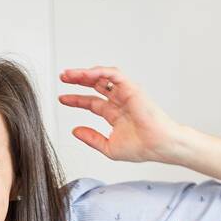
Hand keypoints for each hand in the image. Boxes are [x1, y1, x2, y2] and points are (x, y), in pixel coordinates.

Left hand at [58, 66, 186, 164]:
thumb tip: (75, 131)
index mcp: (115, 114)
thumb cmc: (141, 148)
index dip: (76, 100)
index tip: (62, 98)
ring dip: (85, 73)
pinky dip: (99, 72)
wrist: (157, 145)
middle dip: (78, 80)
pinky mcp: (131, 88)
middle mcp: (120, 101)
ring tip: (70, 74)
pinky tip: (86, 74)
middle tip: (63, 78)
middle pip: (95, 85)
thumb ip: (91, 138)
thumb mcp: (108, 147)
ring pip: (102, 77)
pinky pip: (113, 74)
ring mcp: (125, 93)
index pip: (92, 103)